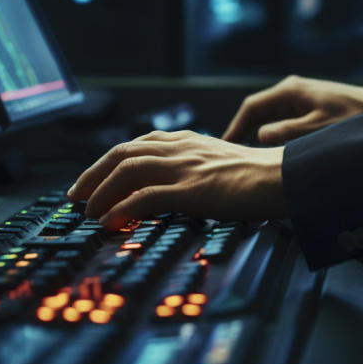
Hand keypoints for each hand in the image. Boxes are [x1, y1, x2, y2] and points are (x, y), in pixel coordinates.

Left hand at [68, 130, 284, 230]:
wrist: (285, 177)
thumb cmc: (261, 176)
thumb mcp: (221, 163)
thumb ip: (196, 168)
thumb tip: (176, 188)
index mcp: (188, 140)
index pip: (136, 144)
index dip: (108, 161)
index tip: (93, 178)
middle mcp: (181, 148)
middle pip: (122, 153)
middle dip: (93, 174)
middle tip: (77, 197)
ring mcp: (184, 167)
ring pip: (127, 171)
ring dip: (101, 191)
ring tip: (87, 212)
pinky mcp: (191, 189)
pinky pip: (145, 197)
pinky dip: (122, 208)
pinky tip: (109, 222)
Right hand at [223, 75, 362, 144]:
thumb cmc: (351, 117)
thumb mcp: (317, 128)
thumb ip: (287, 132)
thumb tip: (260, 137)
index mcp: (289, 91)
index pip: (251, 108)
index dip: (235, 127)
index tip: (226, 145)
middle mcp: (290, 91)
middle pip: (257, 112)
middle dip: (244, 132)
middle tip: (233, 154)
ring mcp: (298, 98)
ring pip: (269, 117)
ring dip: (258, 134)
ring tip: (248, 156)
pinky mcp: (307, 107)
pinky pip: (281, 120)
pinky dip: (273, 134)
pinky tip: (271, 151)